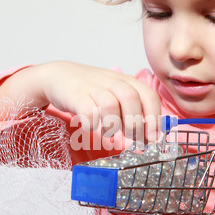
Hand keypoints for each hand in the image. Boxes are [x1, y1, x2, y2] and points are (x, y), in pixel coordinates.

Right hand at [42, 61, 160, 140]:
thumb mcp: (117, 96)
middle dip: (135, 124)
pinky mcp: (76, 95)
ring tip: (109, 133)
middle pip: (131, 98)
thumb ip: (134, 112)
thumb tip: (151, 137)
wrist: (60, 76)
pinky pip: (88, 111)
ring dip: (113, 125)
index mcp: (127, 82)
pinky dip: (92, 124)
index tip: (153, 137)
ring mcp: (93, 87)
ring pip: (110, 104)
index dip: (154, 118)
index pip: (149, 96)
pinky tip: (90, 127)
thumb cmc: (93, 92)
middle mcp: (112, 82)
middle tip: (131, 138)